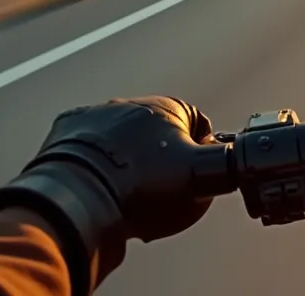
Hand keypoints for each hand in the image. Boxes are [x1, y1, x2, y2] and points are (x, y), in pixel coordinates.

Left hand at [0, 97, 215, 291]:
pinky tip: (102, 193)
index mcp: (166, 106)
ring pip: (123, 145)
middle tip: (161, 193)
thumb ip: (228, 166)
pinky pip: (90, 154)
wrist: (79, 197)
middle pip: (158, 136)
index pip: (199, 125)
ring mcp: (93, 119)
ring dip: (128, 166)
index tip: (195, 178)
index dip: (202, 154)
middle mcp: (129, 105)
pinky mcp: (63, 138)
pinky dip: (97, 170)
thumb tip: (241, 163)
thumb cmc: (143, 184)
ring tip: (129, 199)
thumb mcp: (201, 177)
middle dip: (162, 161)